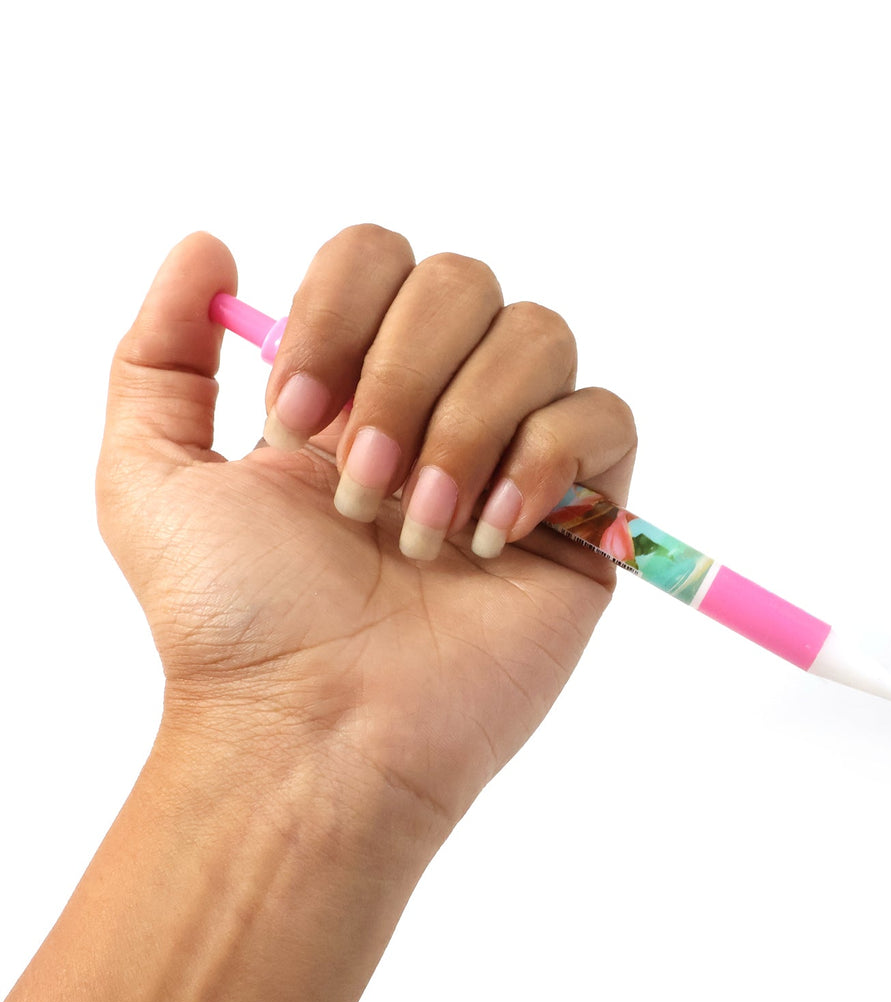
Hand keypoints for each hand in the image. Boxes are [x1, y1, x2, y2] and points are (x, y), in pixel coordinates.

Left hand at [98, 225, 636, 837]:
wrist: (315, 733)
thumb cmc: (234, 621)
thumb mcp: (148, 476)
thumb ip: (158, 350)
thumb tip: (210, 243)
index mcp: (352, 387)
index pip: (378, 257)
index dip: (339, 312)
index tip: (293, 418)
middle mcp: (437, 406)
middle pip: (464, 280)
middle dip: (404, 376)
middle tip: (361, 486)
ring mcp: (513, 456)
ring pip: (538, 336)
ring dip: (467, 425)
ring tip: (422, 530)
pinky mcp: (579, 516)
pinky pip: (605, 419)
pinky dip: (547, 461)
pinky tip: (492, 537)